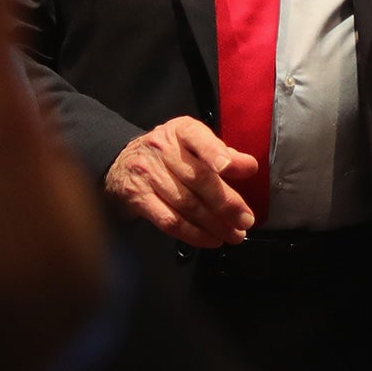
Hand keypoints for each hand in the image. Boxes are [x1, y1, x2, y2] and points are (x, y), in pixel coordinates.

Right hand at [105, 118, 257, 247]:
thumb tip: (249, 166)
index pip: (197, 137)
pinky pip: (169, 221)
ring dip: (214, 225)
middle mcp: (162, 149)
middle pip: (197, 178)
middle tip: (245, 220)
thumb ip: (224, 154)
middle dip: (226, 203)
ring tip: (233, 235)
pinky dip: (193, 234)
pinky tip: (211, 240)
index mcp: (180, 131)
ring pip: (186, 204)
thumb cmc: (169, 154)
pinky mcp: (139, 199)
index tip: (228, 168)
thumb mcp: (194, 144)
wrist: (122, 165)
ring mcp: (148, 174)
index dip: (213, 152)